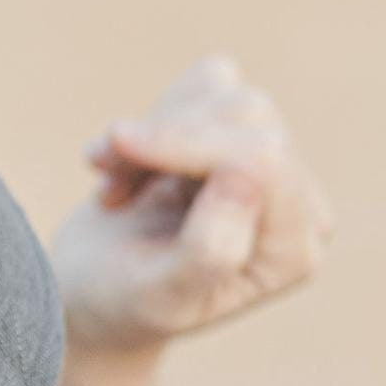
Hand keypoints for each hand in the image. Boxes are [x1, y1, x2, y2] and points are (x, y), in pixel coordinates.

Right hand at [50, 55, 332, 362]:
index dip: (187, 144)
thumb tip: (249, 173)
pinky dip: (159, 112)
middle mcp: (295, 203)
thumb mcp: (158, 295)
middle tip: (103, 174)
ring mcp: (271, 163)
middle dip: (165, 138)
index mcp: (291, 251)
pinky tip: (131, 163)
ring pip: (227, 96)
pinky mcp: (240, 132)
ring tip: (110, 176)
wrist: (89, 294)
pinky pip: (211, 82)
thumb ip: (210, 250)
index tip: (117, 146)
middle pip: (248, 119)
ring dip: (154, 129)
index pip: (262, 161)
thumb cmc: (121, 304)